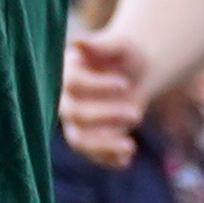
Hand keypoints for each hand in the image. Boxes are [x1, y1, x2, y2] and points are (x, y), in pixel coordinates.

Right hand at [59, 26, 155, 165]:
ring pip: (78, 140)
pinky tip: (126, 160)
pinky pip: (91, 154)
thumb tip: (77, 42)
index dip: (97, 87)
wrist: (136, 75)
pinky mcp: (90, 139)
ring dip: (102, 146)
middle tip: (137, 114)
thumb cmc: (126, 56)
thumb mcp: (121, 46)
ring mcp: (75, 121)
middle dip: (106, 116)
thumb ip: (101, 45)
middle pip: (75, 114)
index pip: (73, 84)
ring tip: (130, 147)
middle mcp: (66, 99)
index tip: (125, 84)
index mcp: (68, 72)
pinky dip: (107, 159)